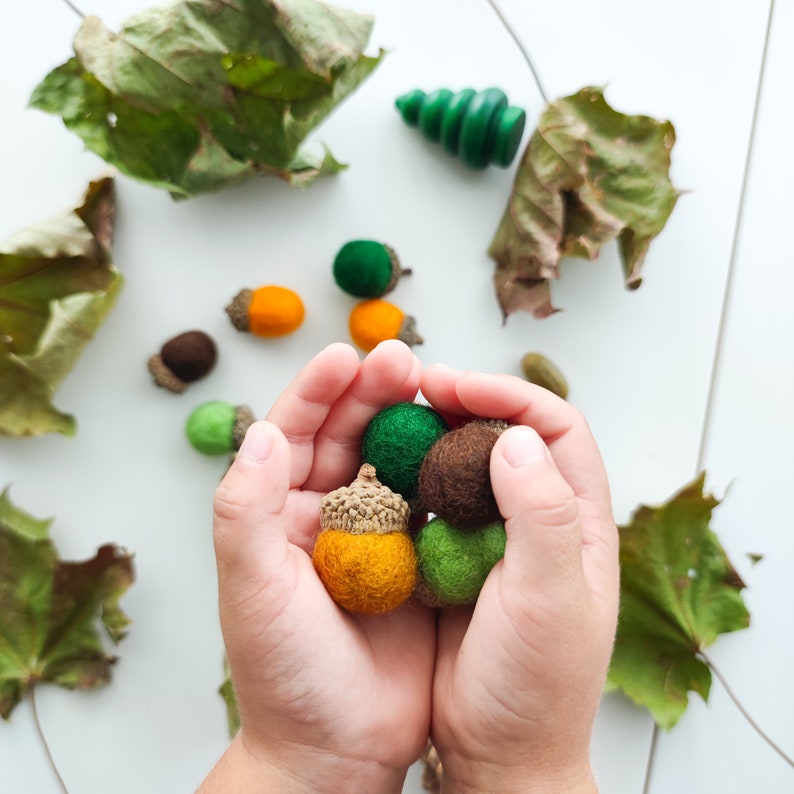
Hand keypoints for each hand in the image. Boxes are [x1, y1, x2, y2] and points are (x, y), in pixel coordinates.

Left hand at [199, 341, 435, 793]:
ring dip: (412, 421)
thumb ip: (245, 511)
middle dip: (371, 392)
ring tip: (439, 386)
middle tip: (403, 359)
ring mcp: (373, 535)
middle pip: (348, 435)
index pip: (293, 434)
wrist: (336, 751)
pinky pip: (430, 502)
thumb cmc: (284, 674)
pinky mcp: (414, 559)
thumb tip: (261, 431)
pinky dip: (445, 470)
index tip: (345, 356)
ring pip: (392, 460)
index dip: (316, 391)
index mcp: (278, 513)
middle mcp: (324, 514)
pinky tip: (466, 445)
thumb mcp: (253, 591)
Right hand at [420, 366, 619, 793]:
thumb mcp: (549, 601)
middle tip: (417, 385)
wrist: (497, 753)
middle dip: (465, 401)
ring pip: (465, 462)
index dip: (509, 396)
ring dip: (433, 433)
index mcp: (577, 520)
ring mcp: (491, 537)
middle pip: (507, 434)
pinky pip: (431, 500)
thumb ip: (542, 517)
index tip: (456, 385)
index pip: (556, 428)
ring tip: (395, 415)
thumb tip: (517, 438)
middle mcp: (536, 518)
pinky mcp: (451, 557)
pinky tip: (383, 469)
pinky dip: (410, 476)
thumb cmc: (537, 686)